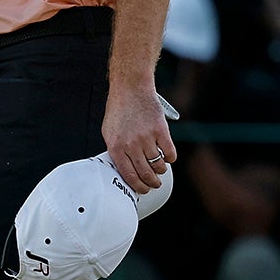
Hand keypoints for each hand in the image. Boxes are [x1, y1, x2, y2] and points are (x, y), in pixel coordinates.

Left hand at [104, 79, 177, 194]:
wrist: (131, 89)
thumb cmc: (119, 110)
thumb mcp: (109, 132)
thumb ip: (116, 150)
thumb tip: (125, 169)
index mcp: (116, 147)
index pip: (129, 175)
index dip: (138, 186)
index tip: (143, 190)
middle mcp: (131, 145)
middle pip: (145, 173)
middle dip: (152, 183)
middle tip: (155, 184)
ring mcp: (147, 138)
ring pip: (158, 165)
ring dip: (161, 170)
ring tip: (160, 169)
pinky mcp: (161, 131)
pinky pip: (170, 152)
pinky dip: (170, 158)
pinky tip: (168, 158)